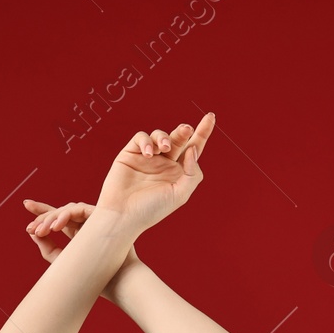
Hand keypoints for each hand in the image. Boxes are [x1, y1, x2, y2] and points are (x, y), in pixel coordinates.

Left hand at [23, 198, 138, 301]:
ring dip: (51, 217)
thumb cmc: (97, 278)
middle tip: (29, 224)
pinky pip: (80, 209)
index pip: (58, 221)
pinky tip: (55, 226)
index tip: (26, 205)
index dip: (42, 213)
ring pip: (68, 209)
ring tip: (39, 230)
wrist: (120, 282)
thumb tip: (33, 233)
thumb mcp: (65, 263)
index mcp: (79, 235)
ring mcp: (95, 219)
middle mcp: (87, 224)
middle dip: (42, 213)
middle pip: (61, 212)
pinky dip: (66, 215)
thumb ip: (49, 249)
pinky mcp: (102, 216)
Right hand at [93, 113, 215, 234]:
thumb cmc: (151, 210)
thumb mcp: (180, 194)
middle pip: (179, 138)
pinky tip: (149, 153)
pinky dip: (146, 141)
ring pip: (160, 135)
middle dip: (184, 131)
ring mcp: (147, 157)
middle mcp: (164, 163)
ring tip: (164, 148)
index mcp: (178, 173)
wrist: (122, 215)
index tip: (211, 116)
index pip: (193, 148)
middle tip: (186, 129)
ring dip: (165, 138)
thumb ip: (192, 172)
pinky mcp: (130, 153)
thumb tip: (193, 149)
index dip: (203, 132)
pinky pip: (141, 138)